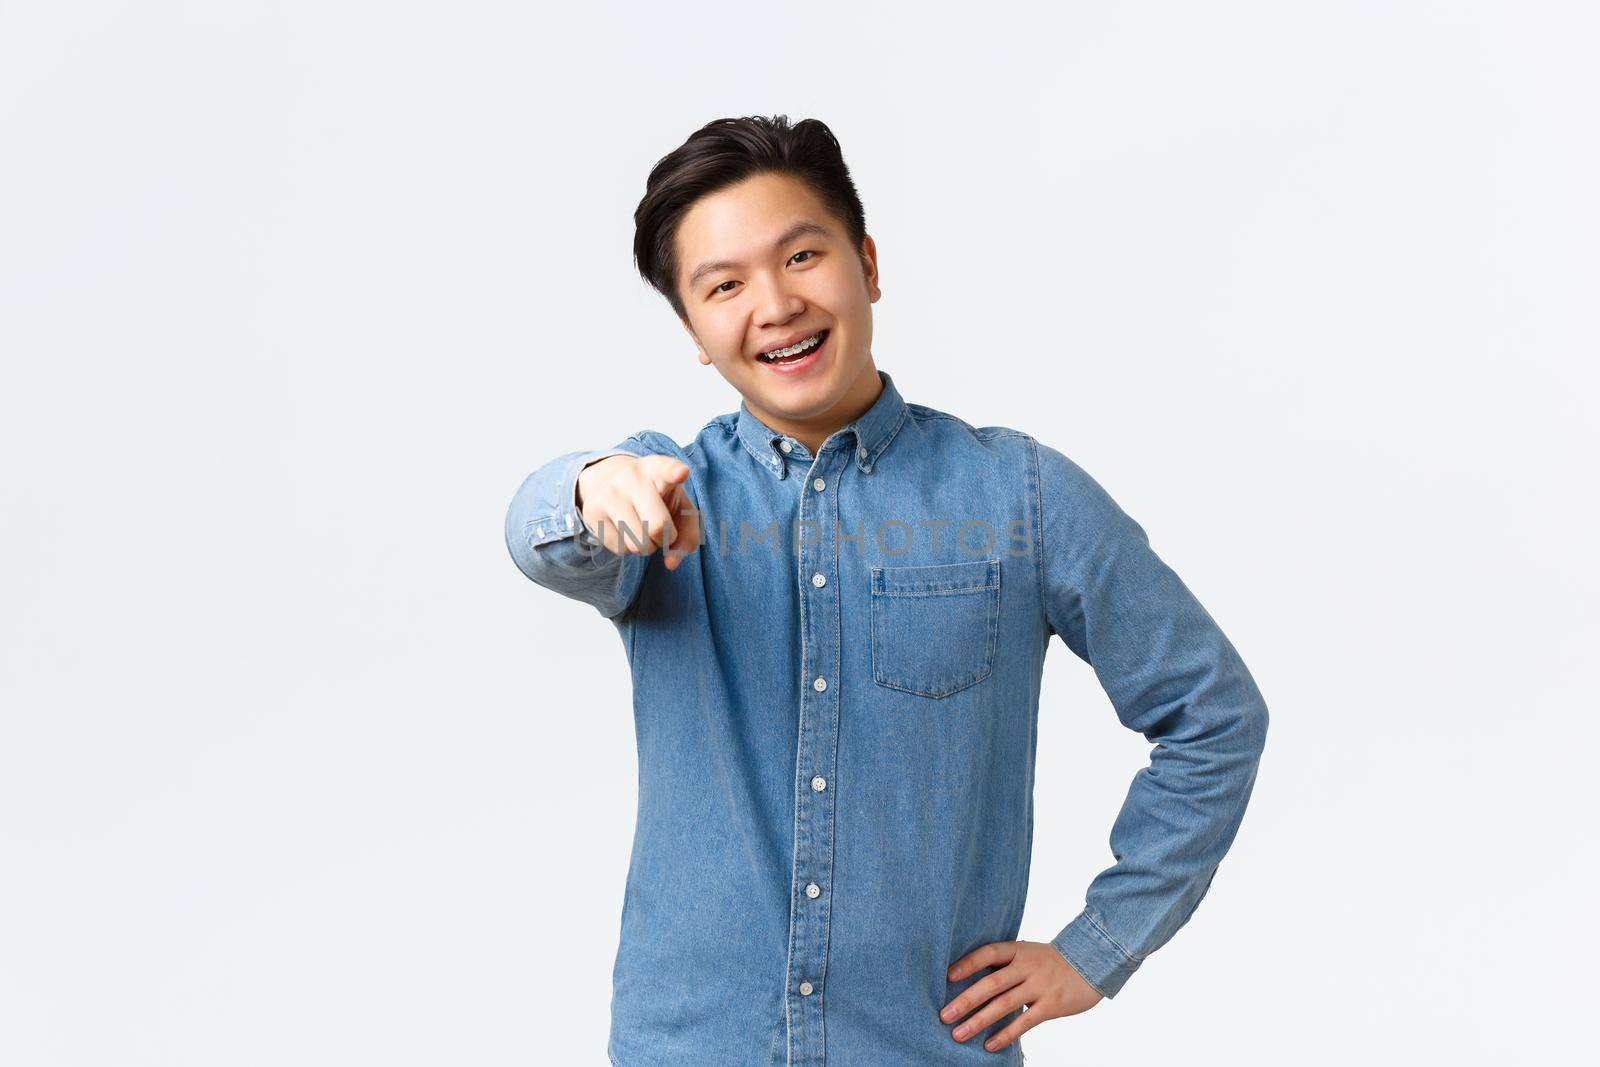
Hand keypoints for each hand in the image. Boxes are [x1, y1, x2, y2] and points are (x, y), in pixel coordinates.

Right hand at [575, 453, 701, 570]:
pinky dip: (627, 547)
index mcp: (658, 470)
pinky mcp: (592, 511)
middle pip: (657, 526)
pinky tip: (624, 528)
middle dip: (664, 539)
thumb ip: (688, 535)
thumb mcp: (679, 508)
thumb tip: (671, 563)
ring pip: (638, 544)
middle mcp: (632, 477)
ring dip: (646, 546)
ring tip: (642, 528)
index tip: (681, 472)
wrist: (609, 479)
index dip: (674, 472)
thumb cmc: (657, 498)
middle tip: (661, 530)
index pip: (667, 469)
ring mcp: (609, 493)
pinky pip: (620, 549)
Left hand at [940, 939, 1103, 1052]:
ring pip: (1005, 1005)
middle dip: (966, 1000)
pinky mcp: (1052, 1005)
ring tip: (958, 1035)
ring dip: (979, 1021)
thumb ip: (1003, 964)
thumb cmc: (1049, 962)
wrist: (1091, 963)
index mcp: (1018, 950)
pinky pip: (1025, 1022)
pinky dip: (1006, 1034)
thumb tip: (965, 979)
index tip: (947, 976)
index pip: (989, 953)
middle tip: (944, 1015)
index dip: (968, 963)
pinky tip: (989, 1045)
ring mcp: (1040, 985)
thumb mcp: (1027, 953)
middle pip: (992, 983)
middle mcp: (1028, 966)